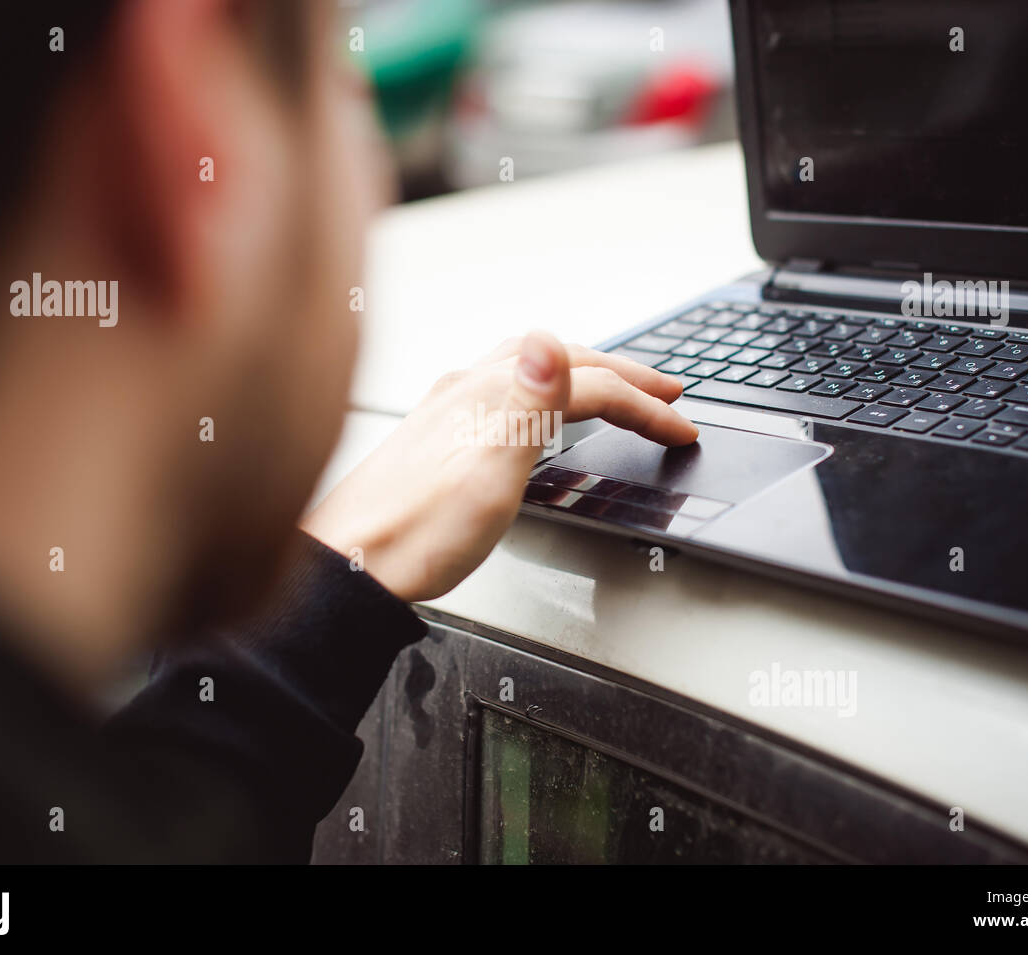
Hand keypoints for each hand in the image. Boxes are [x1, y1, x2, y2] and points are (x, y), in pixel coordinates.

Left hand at [303, 330, 697, 600]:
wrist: (347, 565)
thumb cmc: (414, 535)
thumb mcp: (487, 477)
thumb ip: (526, 408)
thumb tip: (548, 342)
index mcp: (491, 396)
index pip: (588, 384)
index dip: (643, 404)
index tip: (680, 427)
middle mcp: (470, 390)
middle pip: (562, 365)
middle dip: (624, 377)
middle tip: (668, 393)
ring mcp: (452, 407)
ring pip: (531, 369)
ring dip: (584, 374)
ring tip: (616, 387)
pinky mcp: (438, 430)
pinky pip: (506, 387)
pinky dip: (544, 386)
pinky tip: (537, 407)